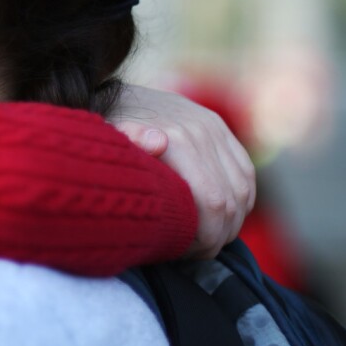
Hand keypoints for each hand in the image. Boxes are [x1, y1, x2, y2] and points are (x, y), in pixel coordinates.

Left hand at [108, 83, 255, 259]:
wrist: (104, 94)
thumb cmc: (100, 133)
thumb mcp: (104, 142)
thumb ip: (127, 145)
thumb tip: (157, 142)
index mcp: (177, 138)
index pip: (213, 203)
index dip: (205, 238)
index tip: (182, 252)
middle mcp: (201, 130)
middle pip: (231, 201)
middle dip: (217, 234)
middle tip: (193, 252)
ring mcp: (213, 126)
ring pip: (242, 190)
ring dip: (231, 221)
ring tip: (205, 239)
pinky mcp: (217, 126)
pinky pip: (244, 173)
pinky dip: (240, 200)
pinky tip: (221, 218)